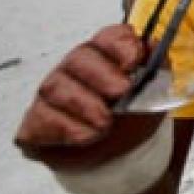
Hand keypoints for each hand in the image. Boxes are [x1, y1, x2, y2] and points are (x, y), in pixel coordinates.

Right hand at [14, 24, 160, 169]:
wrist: (120, 157)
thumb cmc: (133, 119)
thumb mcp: (155, 95)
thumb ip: (157, 69)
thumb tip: (152, 45)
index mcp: (107, 57)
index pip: (109, 37)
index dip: (120, 45)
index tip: (133, 62)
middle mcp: (76, 69)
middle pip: (79, 58)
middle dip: (102, 75)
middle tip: (121, 93)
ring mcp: (53, 94)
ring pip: (56, 87)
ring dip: (85, 105)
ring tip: (105, 124)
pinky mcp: (36, 120)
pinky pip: (40, 117)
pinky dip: (66, 128)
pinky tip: (85, 136)